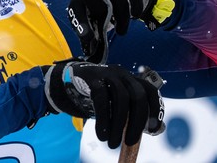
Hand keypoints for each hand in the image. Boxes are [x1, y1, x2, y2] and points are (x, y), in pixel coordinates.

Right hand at [43, 61, 164, 148]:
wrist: (62, 83)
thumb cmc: (91, 95)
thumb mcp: (113, 102)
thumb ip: (130, 112)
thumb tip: (153, 130)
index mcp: (129, 78)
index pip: (149, 90)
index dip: (155, 108)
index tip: (154, 127)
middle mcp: (121, 73)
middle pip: (138, 95)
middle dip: (137, 122)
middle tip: (131, 142)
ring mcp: (106, 73)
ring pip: (121, 99)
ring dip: (119, 125)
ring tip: (112, 143)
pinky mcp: (91, 78)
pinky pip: (102, 100)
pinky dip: (104, 120)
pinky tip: (102, 134)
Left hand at [67, 0, 174, 62]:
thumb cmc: (109, 13)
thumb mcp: (98, 23)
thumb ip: (92, 34)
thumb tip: (89, 46)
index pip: (76, 1)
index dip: (79, 20)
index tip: (89, 37)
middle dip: (92, 0)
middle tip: (102, 18)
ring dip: (120, 12)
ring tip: (121, 31)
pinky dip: (135, 2)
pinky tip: (135, 15)